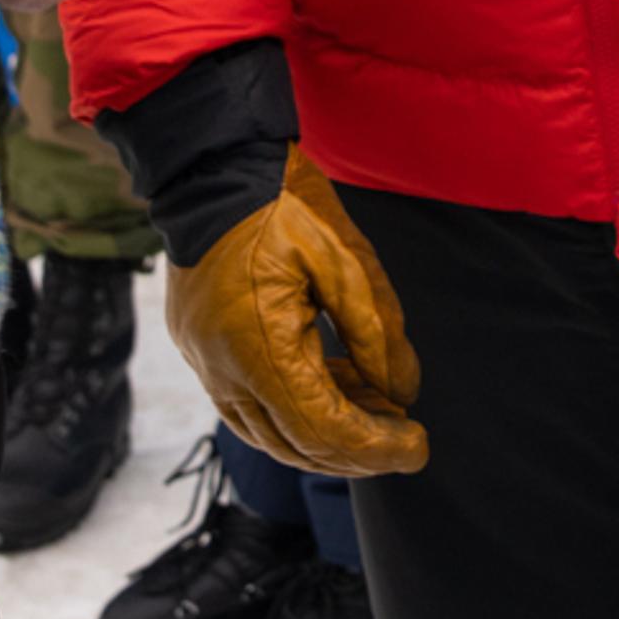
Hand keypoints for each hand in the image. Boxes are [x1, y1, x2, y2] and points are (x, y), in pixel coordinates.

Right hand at [167, 151, 427, 477]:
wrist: (212, 165)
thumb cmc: (283, 204)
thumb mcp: (347, 261)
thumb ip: (376, 333)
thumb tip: (401, 393)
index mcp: (259, 350)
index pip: (324, 430)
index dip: (376, 448)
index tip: (419, 447)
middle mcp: (223, 371)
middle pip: (295, 446)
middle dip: (356, 452)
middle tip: (405, 441)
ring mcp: (204, 362)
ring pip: (268, 433)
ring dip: (325, 436)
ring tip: (378, 414)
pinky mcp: (199, 348)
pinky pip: (247, 404)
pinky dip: (293, 409)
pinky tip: (335, 387)